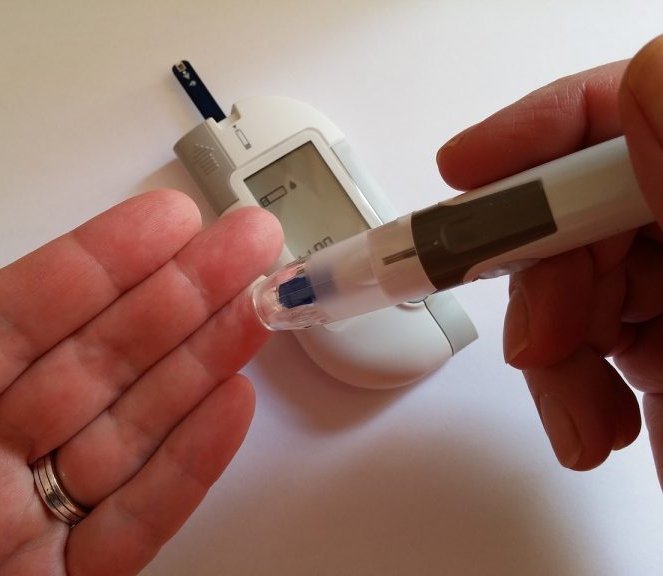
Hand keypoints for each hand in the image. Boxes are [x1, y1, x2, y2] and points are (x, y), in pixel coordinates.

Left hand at [0, 189, 281, 574]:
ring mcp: (22, 527)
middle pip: (89, 364)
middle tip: (240, 246)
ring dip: (201, 362)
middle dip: (174, 295)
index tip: (161, 222)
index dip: (91, 265)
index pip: (7, 323)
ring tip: (256, 309)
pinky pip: (137, 519)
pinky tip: (232, 405)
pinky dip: (189, 464)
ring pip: (128, 429)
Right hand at [436, 36, 662, 483]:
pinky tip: (594, 426)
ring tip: (582, 418)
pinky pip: (593, 344)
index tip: (472, 173)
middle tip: (538, 340)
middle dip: (546, 272)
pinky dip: (572, 386)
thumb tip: (646, 83)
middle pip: (593, 204)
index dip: (547, 129)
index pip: (634, 106)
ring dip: (553, 348)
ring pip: (579, 281)